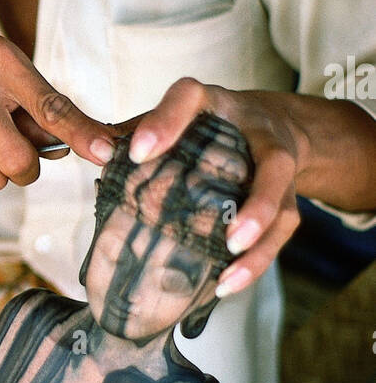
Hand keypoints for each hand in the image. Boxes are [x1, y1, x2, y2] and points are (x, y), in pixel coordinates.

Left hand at [114, 78, 308, 296]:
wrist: (275, 121)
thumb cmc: (206, 123)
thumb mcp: (172, 118)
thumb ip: (132, 132)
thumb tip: (94, 151)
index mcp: (214, 103)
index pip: (190, 98)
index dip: (165, 122)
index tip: (138, 152)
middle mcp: (256, 132)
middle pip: (274, 162)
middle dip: (257, 204)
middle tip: (230, 237)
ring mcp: (278, 168)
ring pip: (285, 207)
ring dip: (260, 243)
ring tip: (228, 276)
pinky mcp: (289, 198)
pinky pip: (283, 232)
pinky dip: (256, 262)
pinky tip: (228, 284)